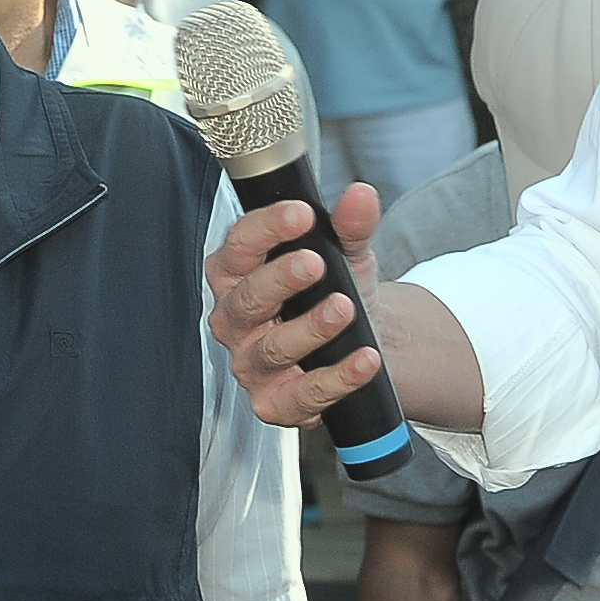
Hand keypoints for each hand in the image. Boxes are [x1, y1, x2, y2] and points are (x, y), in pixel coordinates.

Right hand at [204, 182, 385, 426]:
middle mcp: (235, 319)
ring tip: (343, 309)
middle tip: (314, 263)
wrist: (360, 345)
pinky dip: (336, 378)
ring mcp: (250, 364)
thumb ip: (350, 226)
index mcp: (238, 273)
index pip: (238, 245)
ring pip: (270, 349)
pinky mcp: (274, 403)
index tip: (300, 214)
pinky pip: (301, 395)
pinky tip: (364, 360)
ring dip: (309, 329)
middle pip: (245, 299)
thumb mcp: (346, 254)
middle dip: (279, 280)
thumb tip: (360, 197)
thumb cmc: (334, 293)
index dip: (266, 228)